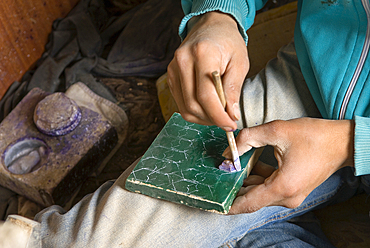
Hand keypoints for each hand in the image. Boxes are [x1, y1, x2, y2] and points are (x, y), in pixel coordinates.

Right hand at [167, 11, 248, 130]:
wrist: (210, 27)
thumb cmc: (228, 43)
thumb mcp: (240, 62)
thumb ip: (234, 89)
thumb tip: (231, 114)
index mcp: (202, 54)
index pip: (205, 95)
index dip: (218, 115)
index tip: (230, 124)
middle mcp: (182, 61)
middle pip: (193, 105)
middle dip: (211, 119)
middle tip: (227, 122)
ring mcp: (173, 70)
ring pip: (185, 107)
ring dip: (203, 118)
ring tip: (218, 115)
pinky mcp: (171, 77)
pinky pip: (181, 103)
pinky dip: (195, 111)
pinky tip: (208, 108)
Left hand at [222, 118, 353, 213]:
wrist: (341, 142)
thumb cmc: (315, 137)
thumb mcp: (277, 130)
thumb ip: (249, 138)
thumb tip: (230, 150)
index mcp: (283, 187)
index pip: (248, 203)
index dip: (229, 204)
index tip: (214, 203)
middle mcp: (287, 197)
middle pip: (252, 198)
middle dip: (234, 187)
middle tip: (218, 176)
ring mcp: (291, 195)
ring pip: (259, 192)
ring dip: (245, 181)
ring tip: (231, 167)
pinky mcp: (292, 190)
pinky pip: (269, 187)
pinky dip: (257, 178)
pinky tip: (249, 164)